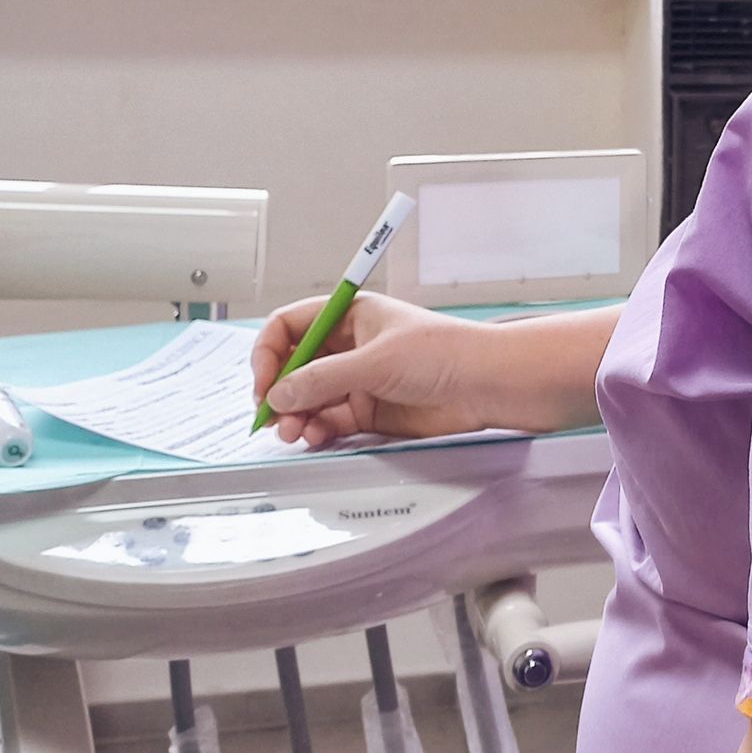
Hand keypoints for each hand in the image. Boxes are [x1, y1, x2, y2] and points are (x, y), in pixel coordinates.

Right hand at [252, 292, 482, 448]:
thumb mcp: (376, 362)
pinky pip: (330, 420)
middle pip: (295, 366)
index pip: (291, 326)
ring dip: (295, 415)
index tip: (264, 382)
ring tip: (295, 433)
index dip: (270, 352)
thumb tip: (278, 394)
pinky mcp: (370, 411)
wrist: (487, 386)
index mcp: (350, 316)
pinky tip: (315, 436)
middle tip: (271, 416)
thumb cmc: (444, 354)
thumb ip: (323, 379)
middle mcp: (350, 346)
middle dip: (279, 391)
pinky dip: (317, 429)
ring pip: (309, 398)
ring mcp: (359, 380)